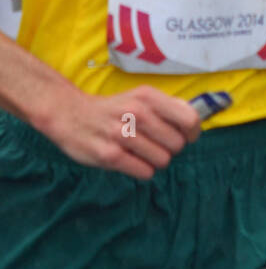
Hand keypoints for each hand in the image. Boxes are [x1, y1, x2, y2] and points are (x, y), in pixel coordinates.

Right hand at [40, 85, 200, 181]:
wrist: (69, 114)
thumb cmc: (113, 109)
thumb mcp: (140, 97)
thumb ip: (167, 107)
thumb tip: (194, 122)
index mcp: (148, 96)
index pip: (189, 119)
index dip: (192, 133)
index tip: (185, 137)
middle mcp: (136, 113)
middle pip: (177, 144)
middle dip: (170, 149)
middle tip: (154, 144)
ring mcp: (122, 135)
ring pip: (162, 160)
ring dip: (155, 161)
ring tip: (140, 152)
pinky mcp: (109, 155)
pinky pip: (145, 172)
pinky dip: (142, 171)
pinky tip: (131, 161)